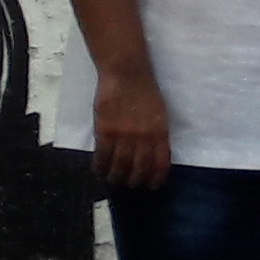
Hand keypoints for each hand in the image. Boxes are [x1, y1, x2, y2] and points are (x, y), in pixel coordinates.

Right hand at [92, 66, 172, 189]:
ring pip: (119, 166)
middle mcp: (144, 137)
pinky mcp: (105, 131)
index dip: (156, 177)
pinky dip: (99, 166)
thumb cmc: (145, 91)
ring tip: (113, 180)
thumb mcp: (160, 113)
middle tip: (130, 185)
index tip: (152, 185)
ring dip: (116, 177)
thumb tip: (152, 152)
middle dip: (135, 180)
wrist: (127, 74)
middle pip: (139, 168)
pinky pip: (102, 156)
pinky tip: (99, 170)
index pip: (161, 162)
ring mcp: (124, 135)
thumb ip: (157, 133)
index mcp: (161, 132)